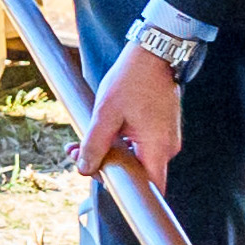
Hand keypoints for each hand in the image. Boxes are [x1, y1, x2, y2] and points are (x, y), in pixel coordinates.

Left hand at [75, 41, 187, 193]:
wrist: (153, 54)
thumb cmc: (133, 78)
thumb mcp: (106, 112)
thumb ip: (95, 144)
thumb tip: (85, 168)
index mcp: (158, 147)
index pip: (149, 188)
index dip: (124, 190)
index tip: (100, 178)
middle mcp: (167, 147)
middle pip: (137, 174)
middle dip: (104, 167)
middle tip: (77, 153)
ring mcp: (166, 139)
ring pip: (135, 160)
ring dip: (108, 153)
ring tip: (81, 143)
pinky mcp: (160, 131)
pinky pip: (140, 147)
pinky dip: (119, 144)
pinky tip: (100, 133)